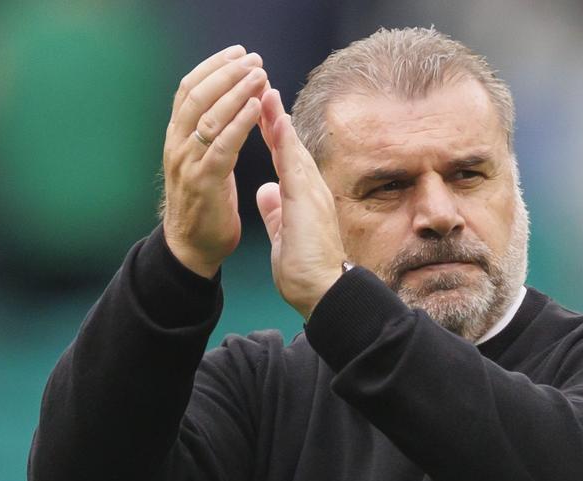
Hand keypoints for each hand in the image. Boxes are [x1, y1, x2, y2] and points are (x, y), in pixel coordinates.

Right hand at [161, 46, 268, 277]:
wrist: (192, 248)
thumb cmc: (203, 205)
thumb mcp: (202, 162)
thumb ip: (210, 136)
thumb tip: (228, 108)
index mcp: (177, 137)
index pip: (189, 90)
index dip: (213, 67)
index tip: (238, 53)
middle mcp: (177, 145)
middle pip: (197, 95)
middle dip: (226, 73)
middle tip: (253, 60)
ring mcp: (188, 163)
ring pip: (208, 116)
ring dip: (236, 92)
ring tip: (259, 76)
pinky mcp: (204, 181)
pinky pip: (222, 145)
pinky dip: (239, 123)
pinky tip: (256, 109)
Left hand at [255, 89, 345, 318]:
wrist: (324, 293)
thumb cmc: (306, 273)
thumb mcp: (282, 236)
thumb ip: (274, 213)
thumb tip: (265, 193)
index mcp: (302, 199)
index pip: (285, 159)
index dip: (272, 134)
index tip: (259, 112)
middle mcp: (311, 190)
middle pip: (290, 146)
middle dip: (274, 116)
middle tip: (259, 85)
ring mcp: (312, 193)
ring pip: (292, 147)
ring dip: (278, 118)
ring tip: (264, 89)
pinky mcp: (307, 200)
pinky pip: (293, 164)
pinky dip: (284, 140)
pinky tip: (276, 118)